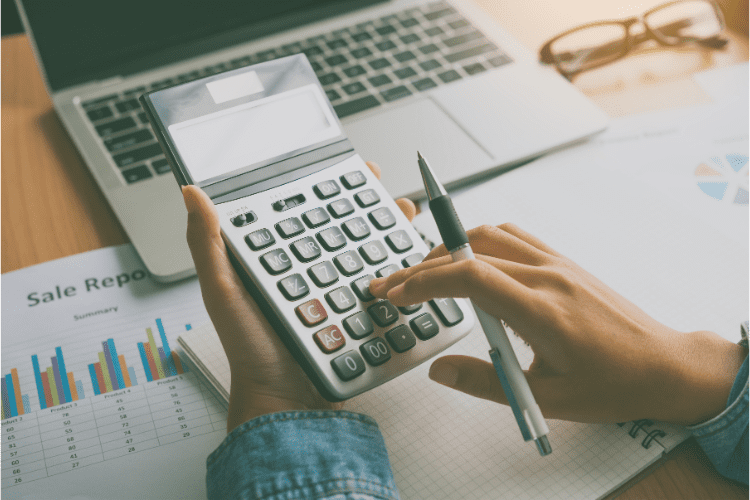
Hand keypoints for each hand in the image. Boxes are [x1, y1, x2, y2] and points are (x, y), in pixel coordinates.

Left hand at [182, 162, 415, 431]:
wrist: (287, 401)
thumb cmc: (249, 349)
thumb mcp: (223, 292)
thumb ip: (208, 244)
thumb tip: (191, 193)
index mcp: (277, 259)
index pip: (304, 212)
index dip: (326, 188)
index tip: (348, 168)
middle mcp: (309, 271)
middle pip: (343, 227)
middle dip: (369, 204)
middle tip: (385, 187)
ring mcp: (337, 292)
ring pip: (368, 250)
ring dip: (389, 229)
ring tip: (405, 213)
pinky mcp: (358, 313)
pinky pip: (383, 283)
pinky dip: (400, 265)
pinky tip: (411, 255)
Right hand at [369, 224, 745, 424]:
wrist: (663, 365)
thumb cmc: (613, 384)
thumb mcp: (546, 397)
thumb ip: (486, 382)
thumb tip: (439, 370)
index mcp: (542, 311)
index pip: (469, 277)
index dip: (424, 282)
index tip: (396, 295)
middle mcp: (548, 277)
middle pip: (469, 252)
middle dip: (421, 267)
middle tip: (391, 285)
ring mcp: (557, 263)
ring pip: (489, 236)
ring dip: (448, 248)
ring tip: (422, 272)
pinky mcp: (563, 261)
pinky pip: (513, 236)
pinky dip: (479, 241)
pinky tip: (467, 259)